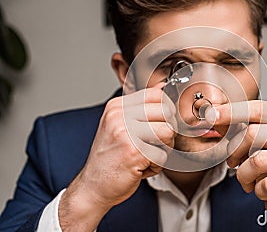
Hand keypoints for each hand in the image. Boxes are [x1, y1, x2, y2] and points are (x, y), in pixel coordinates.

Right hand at [59, 83, 175, 231]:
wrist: (92, 186)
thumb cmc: (109, 158)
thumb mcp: (120, 126)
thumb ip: (141, 108)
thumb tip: (163, 87)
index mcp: (116, 107)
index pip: (155, 94)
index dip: (166, 109)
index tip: (162, 123)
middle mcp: (119, 116)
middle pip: (165, 112)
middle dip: (167, 130)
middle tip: (155, 143)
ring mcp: (125, 133)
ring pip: (168, 132)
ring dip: (164, 148)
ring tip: (148, 155)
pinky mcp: (134, 152)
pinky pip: (162, 155)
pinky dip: (156, 166)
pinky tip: (141, 167)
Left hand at [211, 101, 266, 230]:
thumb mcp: (256, 144)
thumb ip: (238, 128)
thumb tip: (213, 114)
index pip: (260, 109)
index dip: (232, 111)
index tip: (210, 115)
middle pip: (255, 134)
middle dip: (235, 150)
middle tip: (233, 162)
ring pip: (258, 161)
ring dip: (244, 174)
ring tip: (249, 179)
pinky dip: (258, 191)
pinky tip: (264, 191)